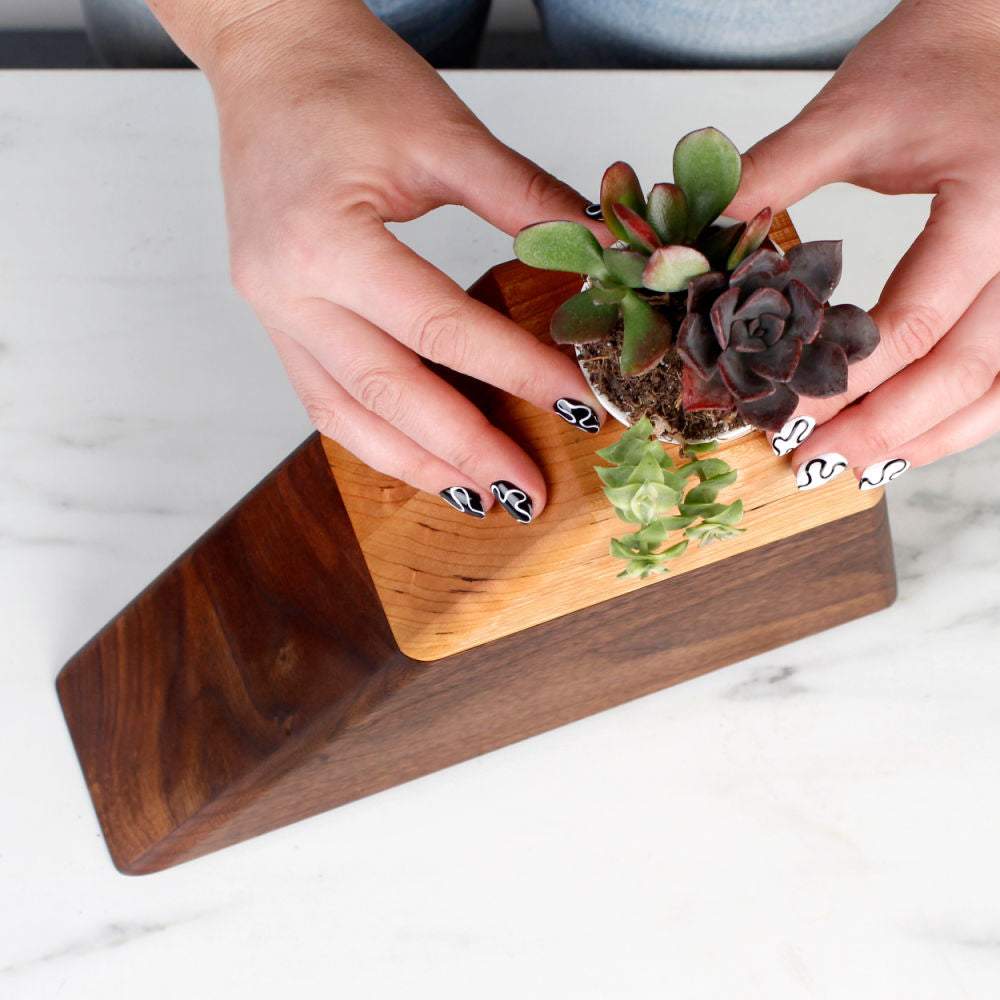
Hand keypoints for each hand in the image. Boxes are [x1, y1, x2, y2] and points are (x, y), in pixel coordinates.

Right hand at [154, 0, 605, 521]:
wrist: (269, 54)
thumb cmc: (345, 79)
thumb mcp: (448, 134)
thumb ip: (527, 204)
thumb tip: (602, 256)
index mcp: (323, 239)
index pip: (439, 328)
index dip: (515, 371)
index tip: (577, 403)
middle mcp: (284, 289)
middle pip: (388, 393)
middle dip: (464, 450)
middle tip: (526, 490)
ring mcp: (270, 311)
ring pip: (344, 414)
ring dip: (414, 464)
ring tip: (478, 496)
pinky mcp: (274, 317)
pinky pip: (323, 397)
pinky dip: (375, 436)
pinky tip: (419, 458)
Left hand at [729, 0, 999, 490]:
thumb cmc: (940, 54)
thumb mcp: (851, 111)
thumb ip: (771, 178)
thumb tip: (696, 246)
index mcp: (993, 205)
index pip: (918, 320)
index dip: (848, 377)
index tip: (784, 408)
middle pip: (968, 370)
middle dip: (884, 428)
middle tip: (812, 463)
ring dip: (932, 436)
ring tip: (861, 467)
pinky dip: (966, 412)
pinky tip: (916, 435)